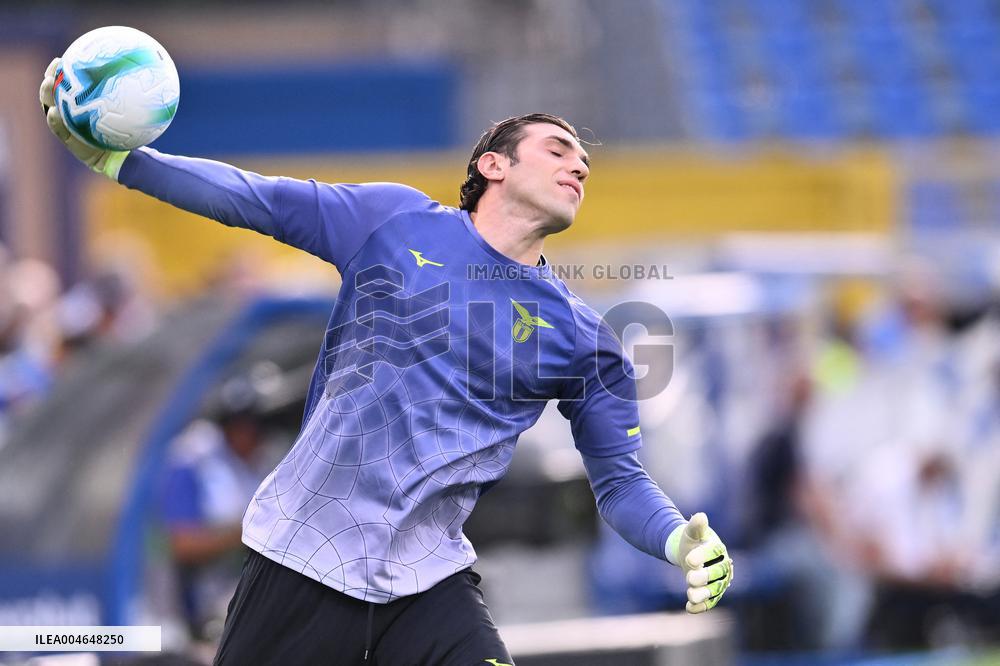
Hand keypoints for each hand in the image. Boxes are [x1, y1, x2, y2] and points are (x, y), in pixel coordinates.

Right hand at [39, 57, 128, 179]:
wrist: (136, 160)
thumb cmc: (137, 134)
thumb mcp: (140, 113)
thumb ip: (138, 93)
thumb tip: (150, 67)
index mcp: (86, 107)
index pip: (70, 87)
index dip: (61, 73)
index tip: (61, 60)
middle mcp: (76, 118)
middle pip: (56, 97)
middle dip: (49, 82)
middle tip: (52, 72)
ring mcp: (72, 132)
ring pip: (53, 112)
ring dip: (47, 98)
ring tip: (48, 85)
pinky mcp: (74, 147)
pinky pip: (62, 133)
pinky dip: (56, 123)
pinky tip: (54, 113)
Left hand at [666, 512, 733, 612]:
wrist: (689, 555)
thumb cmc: (692, 541)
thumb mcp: (691, 532)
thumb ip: (695, 526)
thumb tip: (700, 516)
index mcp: (718, 548)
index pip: (714, 552)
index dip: (703, 556)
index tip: (688, 559)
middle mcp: (723, 566)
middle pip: (718, 573)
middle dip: (704, 576)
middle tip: (689, 578)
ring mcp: (719, 581)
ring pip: (715, 589)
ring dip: (704, 594)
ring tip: (690, 595)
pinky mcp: (713, 595)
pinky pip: (710, 603)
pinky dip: (701, 607)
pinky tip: (689, 608)